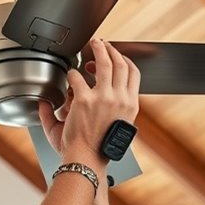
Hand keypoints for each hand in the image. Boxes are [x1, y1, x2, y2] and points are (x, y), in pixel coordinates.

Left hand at [39, 38, 140, 166]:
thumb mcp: (112, 128)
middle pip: (120, 64)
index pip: (134, 74)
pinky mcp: (86, 99)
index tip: (117, 56)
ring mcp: (104, 98)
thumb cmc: (96, 149)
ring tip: (93, 44)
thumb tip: (104, 99)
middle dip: (112, 50)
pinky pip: (77, 77)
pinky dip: (72, 74)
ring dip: (98, 50)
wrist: (86, 160)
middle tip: (103, 45)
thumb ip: (107, 110)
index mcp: (130, 106)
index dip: (125, 60)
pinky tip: (70, 75)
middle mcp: (121, 99)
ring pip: (104, 63)